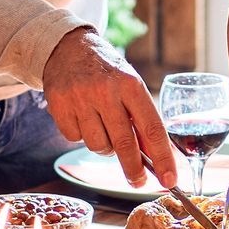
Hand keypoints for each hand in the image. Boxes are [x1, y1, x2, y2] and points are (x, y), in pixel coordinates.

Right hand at [41, 26, 173, 187]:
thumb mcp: (131, 86)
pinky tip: (83, 118)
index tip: (169, 179)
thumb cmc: (107, 72)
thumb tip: (157, 158)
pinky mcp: (59, 107)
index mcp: (131, 84)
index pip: (152, 129)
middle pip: (124, 145)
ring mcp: (79, 99)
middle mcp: (105, 91)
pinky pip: (75, 140)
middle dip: (134, 169)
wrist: (68, 47)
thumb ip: (142, 119)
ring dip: (105, 147)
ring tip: (104, 127)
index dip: (163, 158)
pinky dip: (82, 136)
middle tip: (139, 182)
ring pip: (98, 146)